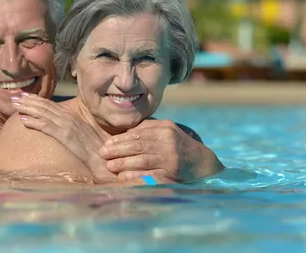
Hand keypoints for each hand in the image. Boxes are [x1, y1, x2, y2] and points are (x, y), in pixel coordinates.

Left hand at [12, 93, 115, 181]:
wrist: (105, 157)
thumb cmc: (94, 149)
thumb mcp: (81, 133)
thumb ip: (71, 127)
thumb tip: (58, 127)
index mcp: (72, 115)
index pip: (51, 104)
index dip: (36, 99)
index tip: (24, 96)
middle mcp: (69, 117)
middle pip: (45, 105)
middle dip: (28, 100)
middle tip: (14, 96)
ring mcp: (67, 126)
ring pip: (43, 113)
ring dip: (27, 108)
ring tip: (14, 105)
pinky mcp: (66, 136)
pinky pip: (46, 127)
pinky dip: (34, 122)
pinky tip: (23, 120)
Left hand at [99, 120, 224, 182]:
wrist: (202, 162)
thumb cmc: (179, 145)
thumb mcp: (167, 131)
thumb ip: (148, 128)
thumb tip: (124, 132)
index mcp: (165, 128)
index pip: (138, 133)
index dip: (120, 139)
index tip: (107, 143)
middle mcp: (169, 142)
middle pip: (138, 146)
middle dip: (117, 150)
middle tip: (102, 154)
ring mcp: (171, 158)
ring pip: (142, 160)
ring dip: (123, 163)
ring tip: (109, 166)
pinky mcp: (173, 173)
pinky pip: (151, 174)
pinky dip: (136, 176)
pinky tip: (124, 177)